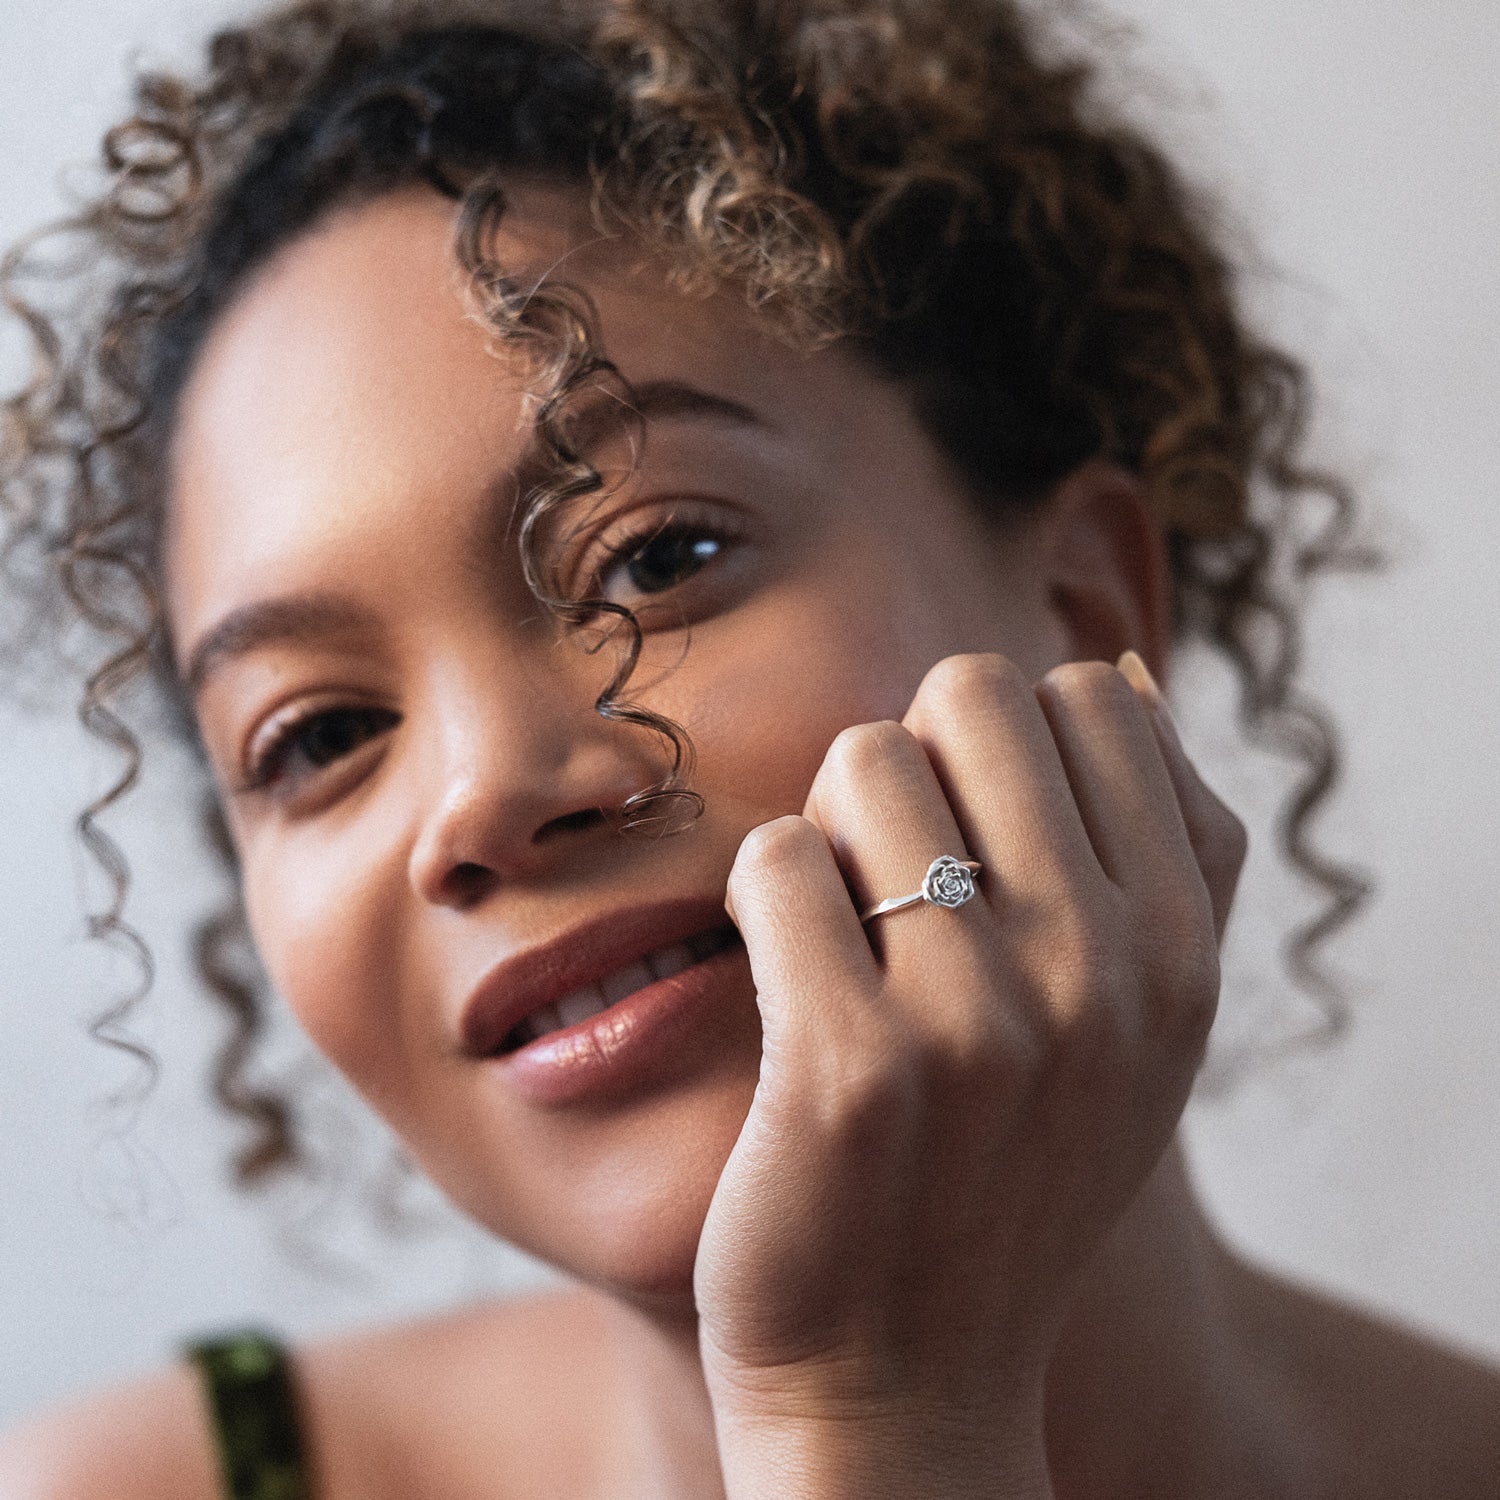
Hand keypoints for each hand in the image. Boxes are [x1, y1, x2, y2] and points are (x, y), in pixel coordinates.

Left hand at [696, 652, 1245, 1497]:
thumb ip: (1156, 853)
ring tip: (836, 932)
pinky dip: (757, 898)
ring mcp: (981, 1020)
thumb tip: (1110, 670)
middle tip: (889, 868)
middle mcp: (1104, 971)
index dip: (1004, 743)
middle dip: (911, 760)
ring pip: (859, 759)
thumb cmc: (1003, 1173)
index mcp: (1182, 946)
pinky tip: (780, 978)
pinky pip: (775, 858)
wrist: (904, 1377)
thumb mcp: (1137, 1028)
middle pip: (970, 694)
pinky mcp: (850, 1066)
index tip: (975, 835)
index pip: (1092, 696)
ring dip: (826, 829)